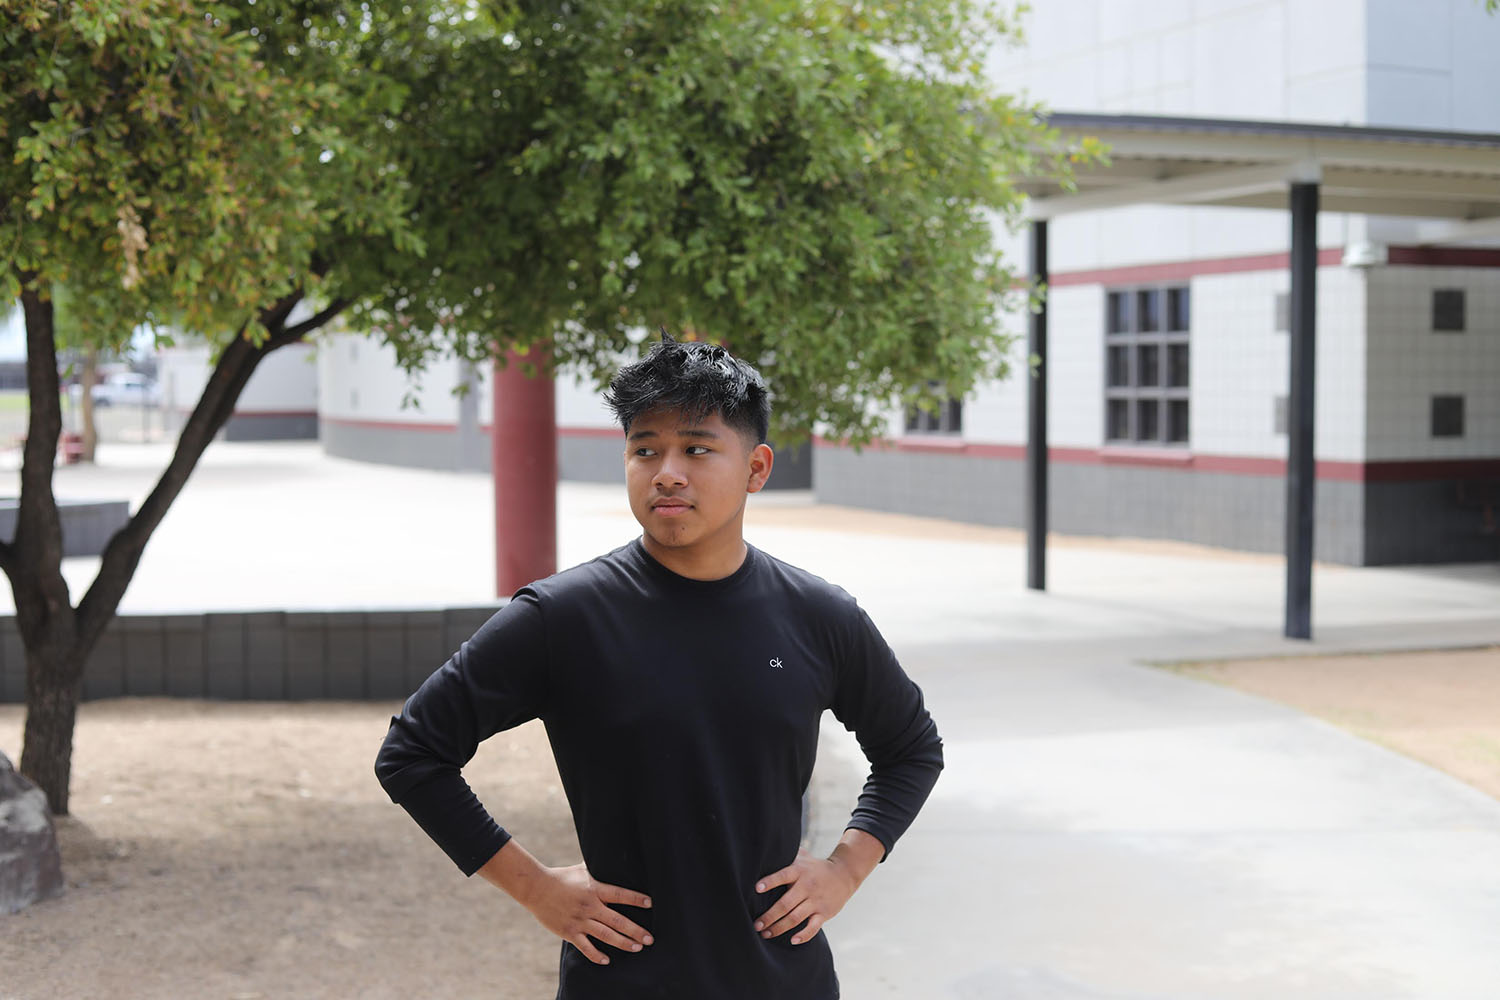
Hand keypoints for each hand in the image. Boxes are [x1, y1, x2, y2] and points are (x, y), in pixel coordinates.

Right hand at [517, 862, 653, 965]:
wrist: (536, 888)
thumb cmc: (562, 877)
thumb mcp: (582, 869)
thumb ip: (598, 867)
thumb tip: (611, 855)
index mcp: (594, 889)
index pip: (620, 894)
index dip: (636, 899)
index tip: (651, 904)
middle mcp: (590, 906)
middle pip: (618, 921)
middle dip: (636, 931)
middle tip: (650, 939)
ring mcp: (579, 920)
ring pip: (606, 935)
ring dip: (623, 943)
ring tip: (637, 948)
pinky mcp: (569, 931)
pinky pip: (585, 947)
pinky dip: (596, 955)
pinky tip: (607, 960)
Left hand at [753, 847, 859, 945]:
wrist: (844, 875)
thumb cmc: (815, 867)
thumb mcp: (802, 857)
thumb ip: (786, 855)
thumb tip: (764, 849)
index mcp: (799, 871)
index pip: (782, 876)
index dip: (770, 882)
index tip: (756, 889)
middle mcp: (807, 886)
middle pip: (785, 903)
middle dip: (769, 916)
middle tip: (756, 925)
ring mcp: (816, 901)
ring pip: (795, 917)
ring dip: (779, 928)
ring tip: (766, 934)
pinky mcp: (824, 913)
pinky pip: (813, 927)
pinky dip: (803, 935)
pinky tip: (792, 940)